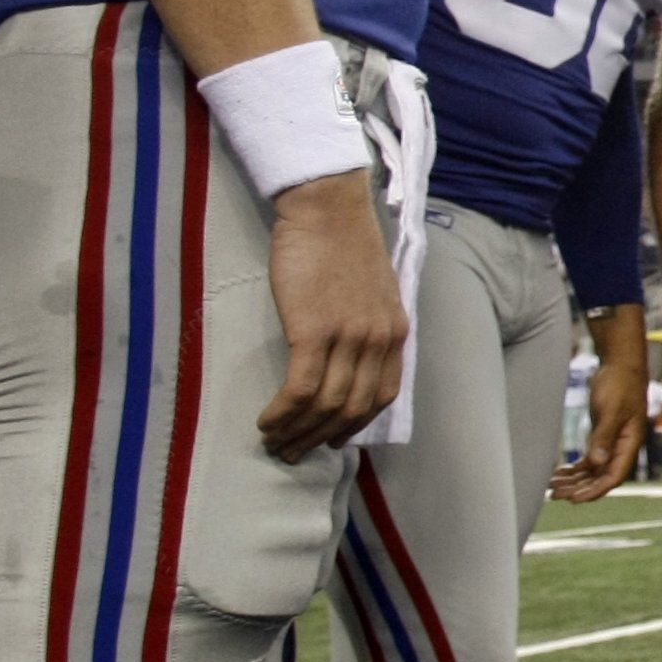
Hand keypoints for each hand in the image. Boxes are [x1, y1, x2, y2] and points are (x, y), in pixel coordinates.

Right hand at [257, 169, 410, 457]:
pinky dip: (282, 413)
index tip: (332, 439)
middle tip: (292, 452)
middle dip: (319, 438)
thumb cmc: (342, 245)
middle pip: (351, 409)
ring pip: (324, 405)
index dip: (354, 424)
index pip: (381, 396)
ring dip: (296, 432)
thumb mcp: (373, 291)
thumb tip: (351, 361)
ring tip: (273, 441)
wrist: (327, 209)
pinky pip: (300, 389)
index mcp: (395, 332)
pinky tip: (266, 420)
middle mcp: (377, 340)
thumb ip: (369, 326)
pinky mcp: (313, 330)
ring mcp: (348, 336)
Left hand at [550, 308, 651, 501]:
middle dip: (580, 489)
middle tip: (556, 495)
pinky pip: (589, 460)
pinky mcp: (602, 436)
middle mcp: (622, 447)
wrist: (621, 364)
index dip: (595, 490)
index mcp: (630, 443)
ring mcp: (612, 442)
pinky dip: (575, 469)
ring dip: (575, 481)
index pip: (614, 476)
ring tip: (552, 488)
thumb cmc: (620, 383)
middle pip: (602, 478)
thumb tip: (597, 463)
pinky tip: (559, 474)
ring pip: (593, 471)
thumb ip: (604, 436)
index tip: (574, 499)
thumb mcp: (611, 409)